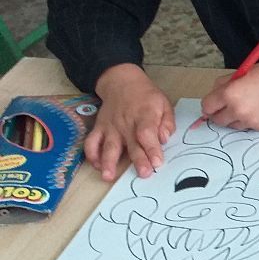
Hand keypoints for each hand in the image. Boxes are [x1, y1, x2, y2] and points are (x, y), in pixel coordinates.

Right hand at [88, 64, 175, 180]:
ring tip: (108, 177)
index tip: (157, 162)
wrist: (122, 83)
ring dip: (108, 162)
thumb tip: (164, 138)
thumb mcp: (164, 104)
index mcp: (144, 116)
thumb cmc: (146, 96)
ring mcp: (110, 127)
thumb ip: (167, 123)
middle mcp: (126, 123)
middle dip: (138, 160)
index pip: (147, 134)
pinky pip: (91, 142)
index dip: (152, 148)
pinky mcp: (99, 128)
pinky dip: (91, 155)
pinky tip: (97, 166)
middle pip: (132, 144)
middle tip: (143, 174)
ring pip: (108, 146)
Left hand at [199, 61, 258, 130]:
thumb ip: (225, 83)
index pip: (207, 106)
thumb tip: (215, 93)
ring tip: (245, 106)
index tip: (214, 102)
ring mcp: (250, 121)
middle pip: (217, 120)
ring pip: (231, 125)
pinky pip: (246, 126)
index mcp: (230, 94)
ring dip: (233, 118)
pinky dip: (248, 120)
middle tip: (227, 105)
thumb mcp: (244, 72)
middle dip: (219, 113)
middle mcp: (237, 110)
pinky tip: (258, 109)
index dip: (210, 103)